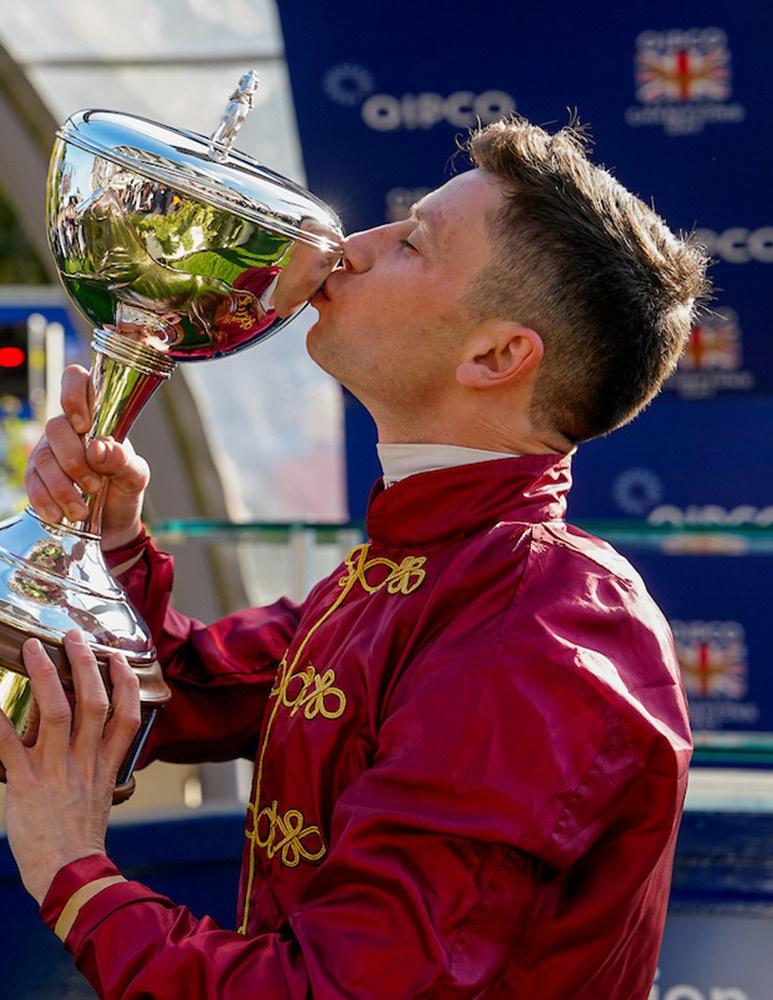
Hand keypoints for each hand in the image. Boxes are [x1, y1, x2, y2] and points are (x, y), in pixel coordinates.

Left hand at [0, 631, 140, 903]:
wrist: (69, 874)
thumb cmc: (81, 838)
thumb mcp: (100, 796)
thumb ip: (96, 766)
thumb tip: (88, 746)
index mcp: (106, 764)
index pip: (126, 715)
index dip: (125, 682)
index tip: (118, 658)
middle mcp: (85, 761)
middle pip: (93, 702)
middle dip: (86, 665)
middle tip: (74, 637)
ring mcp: (56, 770)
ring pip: (56, 712)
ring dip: (46, 676)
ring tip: (34, 649)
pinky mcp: (26, 784)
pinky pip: (9, 746)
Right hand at [24, 364, 149, 549]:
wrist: (114, 523)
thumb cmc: (124, 487)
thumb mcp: (135, 476)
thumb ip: (122, 460)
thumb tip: (98, 448)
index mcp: (96, 415)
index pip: (77, 381)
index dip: (74, 394)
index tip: (84, 424)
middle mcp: (68, 428)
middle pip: (56, 427)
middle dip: (73, 460)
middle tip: (95, 485)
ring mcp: (49, 451)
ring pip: (42, 457)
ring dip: (61, 487)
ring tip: (81, 511)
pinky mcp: (37, 477)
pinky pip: (32, 483)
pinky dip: (45, 500)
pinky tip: (59, 515)